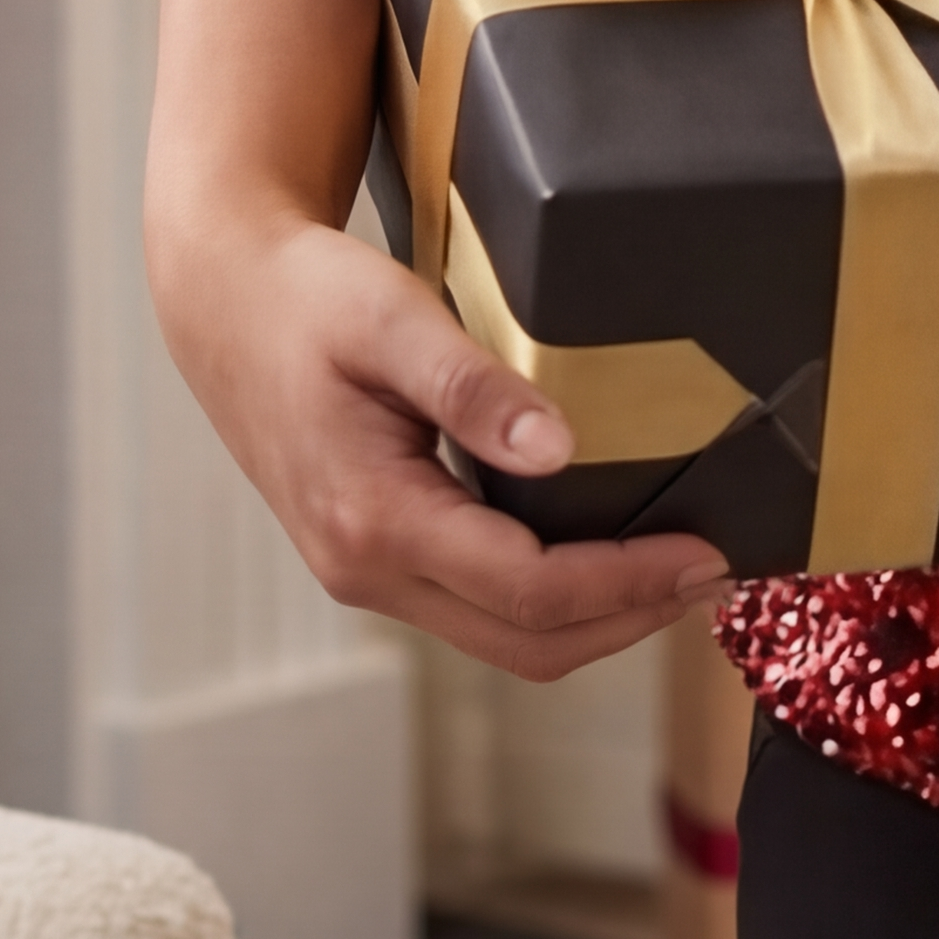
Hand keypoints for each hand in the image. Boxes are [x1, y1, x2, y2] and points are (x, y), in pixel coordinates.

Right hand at [154, 200, 732, 679]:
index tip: (706, 553)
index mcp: (371, 518)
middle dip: (629, 618)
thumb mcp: (390, 319)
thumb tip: (560, 448)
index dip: (628, 581)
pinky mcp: (373, 557)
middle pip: (525, 640)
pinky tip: (603, 558)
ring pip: (503, 637)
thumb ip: (473, 387)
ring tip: (677, 573)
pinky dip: (552, 600)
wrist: (222, 301)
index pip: (528, 588)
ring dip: (597, 619)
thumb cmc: (303, 298)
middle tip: (716, 574)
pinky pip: (478, 608)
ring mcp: (364, 572)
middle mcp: (363, 568)